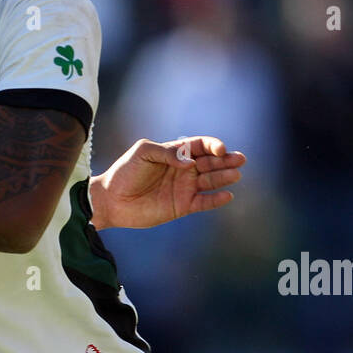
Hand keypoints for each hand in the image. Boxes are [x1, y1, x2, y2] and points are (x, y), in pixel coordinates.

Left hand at [90, 137, 244, 230]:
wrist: (111, 200)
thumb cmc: (124, 172)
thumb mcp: (143, 152)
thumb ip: (166, 152)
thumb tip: (190, 163)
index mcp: (175, 153)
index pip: (200, 145)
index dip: (212, 145)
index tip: (219, 149)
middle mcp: (183, 169)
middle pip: (211, 163)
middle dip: (226, 160)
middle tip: (240, 159)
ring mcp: (184, 188)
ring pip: (210, 181)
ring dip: (224, 177)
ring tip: (236, 175)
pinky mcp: (181, 206)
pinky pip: (203, 202)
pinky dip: (215, 200)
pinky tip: (227, 195)